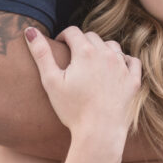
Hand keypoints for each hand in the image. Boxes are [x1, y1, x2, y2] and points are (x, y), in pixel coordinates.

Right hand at [25, 26, 140, 144]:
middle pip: (92, 37)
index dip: (63, 36)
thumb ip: (41, 54)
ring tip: (93, 62)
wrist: (99, 132)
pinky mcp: (133, 80)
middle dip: (81, 42)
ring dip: (102, 49)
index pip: (73, 32)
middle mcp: (106, 54)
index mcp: (85, 52)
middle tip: (73, 56)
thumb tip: (29, 30)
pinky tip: (116, 68)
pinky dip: (124, 61)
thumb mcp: (51, 81)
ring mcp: (122, 66)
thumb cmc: (72, 109)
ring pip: (112, 46)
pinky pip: (131, 61)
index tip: (59, 45)